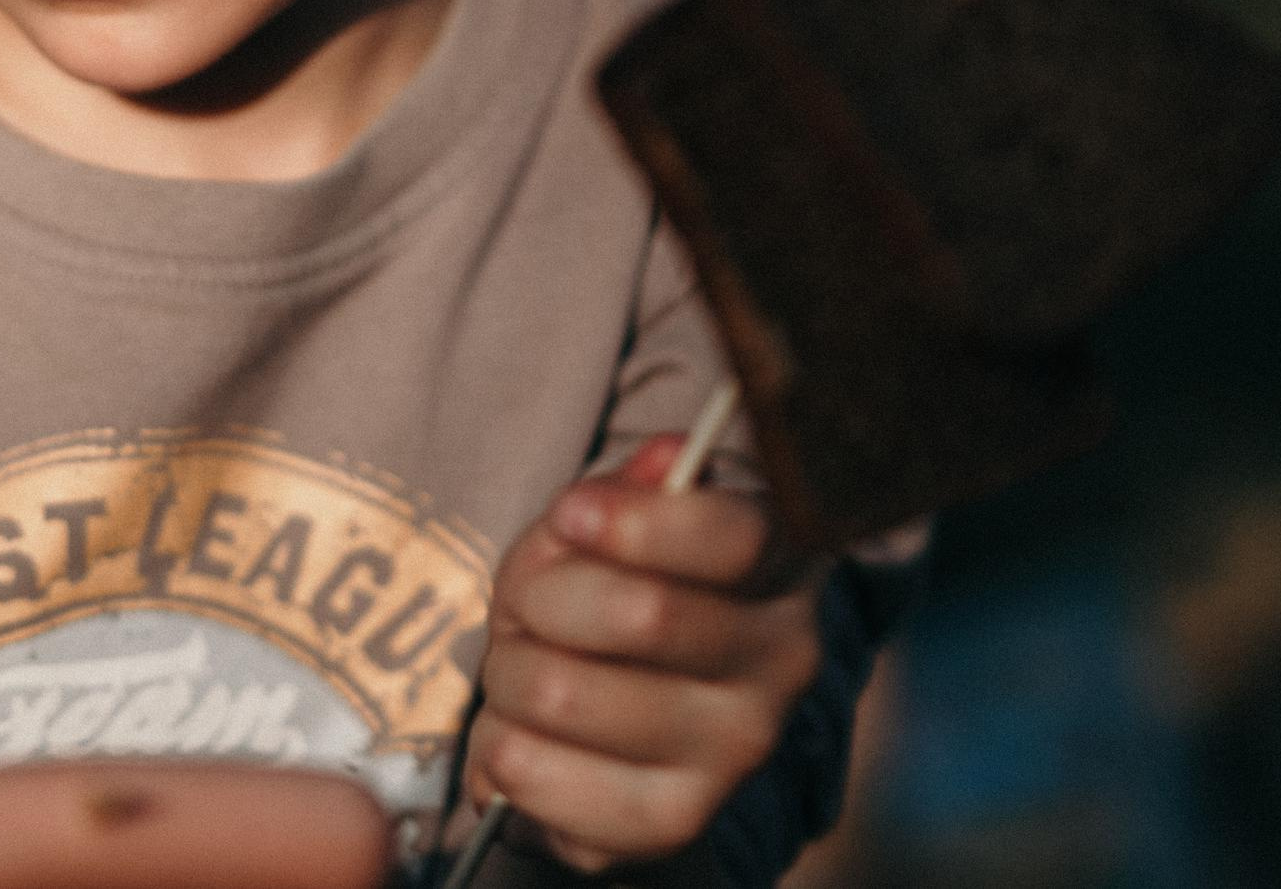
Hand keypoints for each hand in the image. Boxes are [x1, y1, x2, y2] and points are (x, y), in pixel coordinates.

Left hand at [466, 435, 823, 874]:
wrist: (615, 720)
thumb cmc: (610, 592)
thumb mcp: (610, 521)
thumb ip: (629, 489)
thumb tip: (663, 458)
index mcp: (782, 566)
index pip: (737, 537)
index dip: (636, 521)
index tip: (571, 513)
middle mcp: (782, 663)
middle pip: (641, 613)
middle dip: (544, 597)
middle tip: (529, 604)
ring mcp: (734, 752)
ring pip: (565, 694)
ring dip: (509, 673)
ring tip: (524, 671)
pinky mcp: (671, 822)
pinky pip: (532, 773)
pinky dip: (498, 747)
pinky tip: (525, 736)